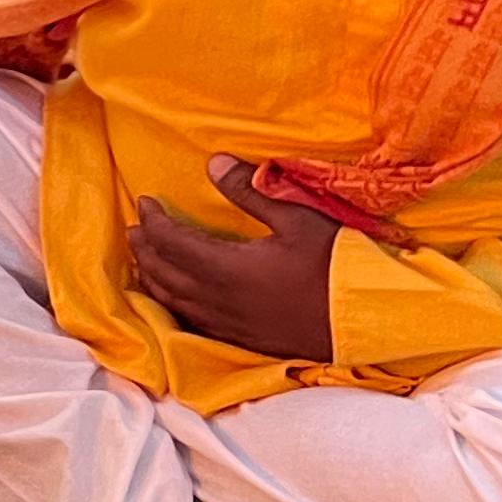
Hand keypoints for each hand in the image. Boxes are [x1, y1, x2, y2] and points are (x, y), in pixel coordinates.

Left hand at [128, 158, 339, 361]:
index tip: (144, 202)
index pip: (171, 242)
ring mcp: (227, 324)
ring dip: (151, 277)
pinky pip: (190, 322)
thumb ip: (251, 192)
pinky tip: (173, 299)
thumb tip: (213, 162)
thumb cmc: (336, 265)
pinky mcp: (240, 339)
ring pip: (172, 300)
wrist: (367, 319)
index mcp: (225, 268)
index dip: (152, 221)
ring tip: (142, 260)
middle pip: (163, 272)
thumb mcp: (298, 218)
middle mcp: (217, 300)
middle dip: (144, 248)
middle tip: (134, 228)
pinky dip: (171, 304)